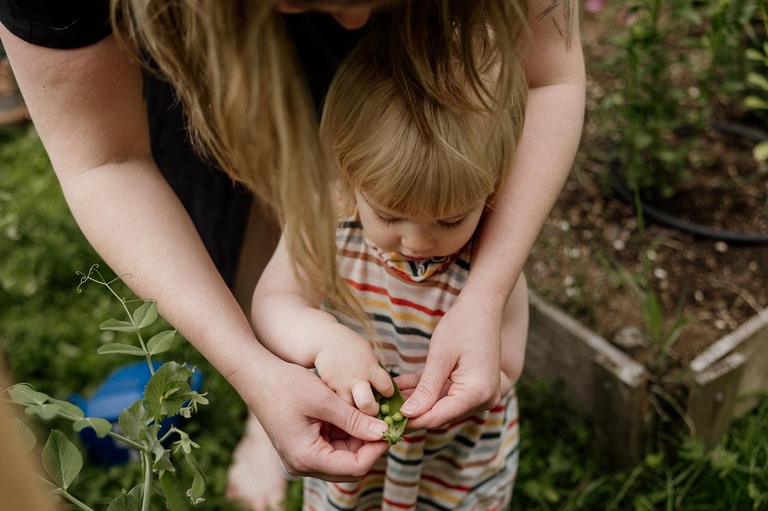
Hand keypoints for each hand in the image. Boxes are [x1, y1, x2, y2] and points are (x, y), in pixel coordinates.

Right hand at [229, 357, 389, 481]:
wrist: (256, 375)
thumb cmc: (286, 384)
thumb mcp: (324, 400)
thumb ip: (354, 419)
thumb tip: (383, 432)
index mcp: (306, 457)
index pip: (354, 467)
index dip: (377, 449)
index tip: (391, 428)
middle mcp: (303, 464)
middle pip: (350, 466)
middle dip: (370, 446)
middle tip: (385, 421)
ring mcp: (302, 457)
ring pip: (344, 456)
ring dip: (359, 438)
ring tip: (372, 414)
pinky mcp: (303, 446)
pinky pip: (333, 446)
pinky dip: (347, 432)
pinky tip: (355, 414)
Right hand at [314, 323, 393, 415]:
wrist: (327, 341)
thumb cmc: (353, 349)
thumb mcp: (368, 356)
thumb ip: (375, 374)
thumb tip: (385, 390)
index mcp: (370, 368)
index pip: (386, 387)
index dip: (387, 392)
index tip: (385, 393)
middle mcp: (356, 379)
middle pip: (367, 404)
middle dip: (371, 411)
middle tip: (371, 410)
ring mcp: (340, 386)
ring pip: (349, 409)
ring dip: (354, 413)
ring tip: (356, 414)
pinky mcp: (328, 390)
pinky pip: (336, 406)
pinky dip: (340, 410)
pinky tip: (342, 409)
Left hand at [398, 292, 504, 429]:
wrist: (483, 307)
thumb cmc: (462, 326)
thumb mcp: (439, 357)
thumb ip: (425, 389)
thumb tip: (408, 414)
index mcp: (477, 392)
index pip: (438, 417)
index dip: (411, 420)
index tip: (386, 421)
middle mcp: (485, 399)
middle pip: (441, 414)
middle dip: (413, 411)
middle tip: (384, 410)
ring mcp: (483, 396)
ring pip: (442, 406)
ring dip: (418, 400)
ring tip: (389, 397)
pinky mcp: (476, 388)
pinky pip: (448, 394)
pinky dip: (428, 391)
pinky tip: (403, 387)